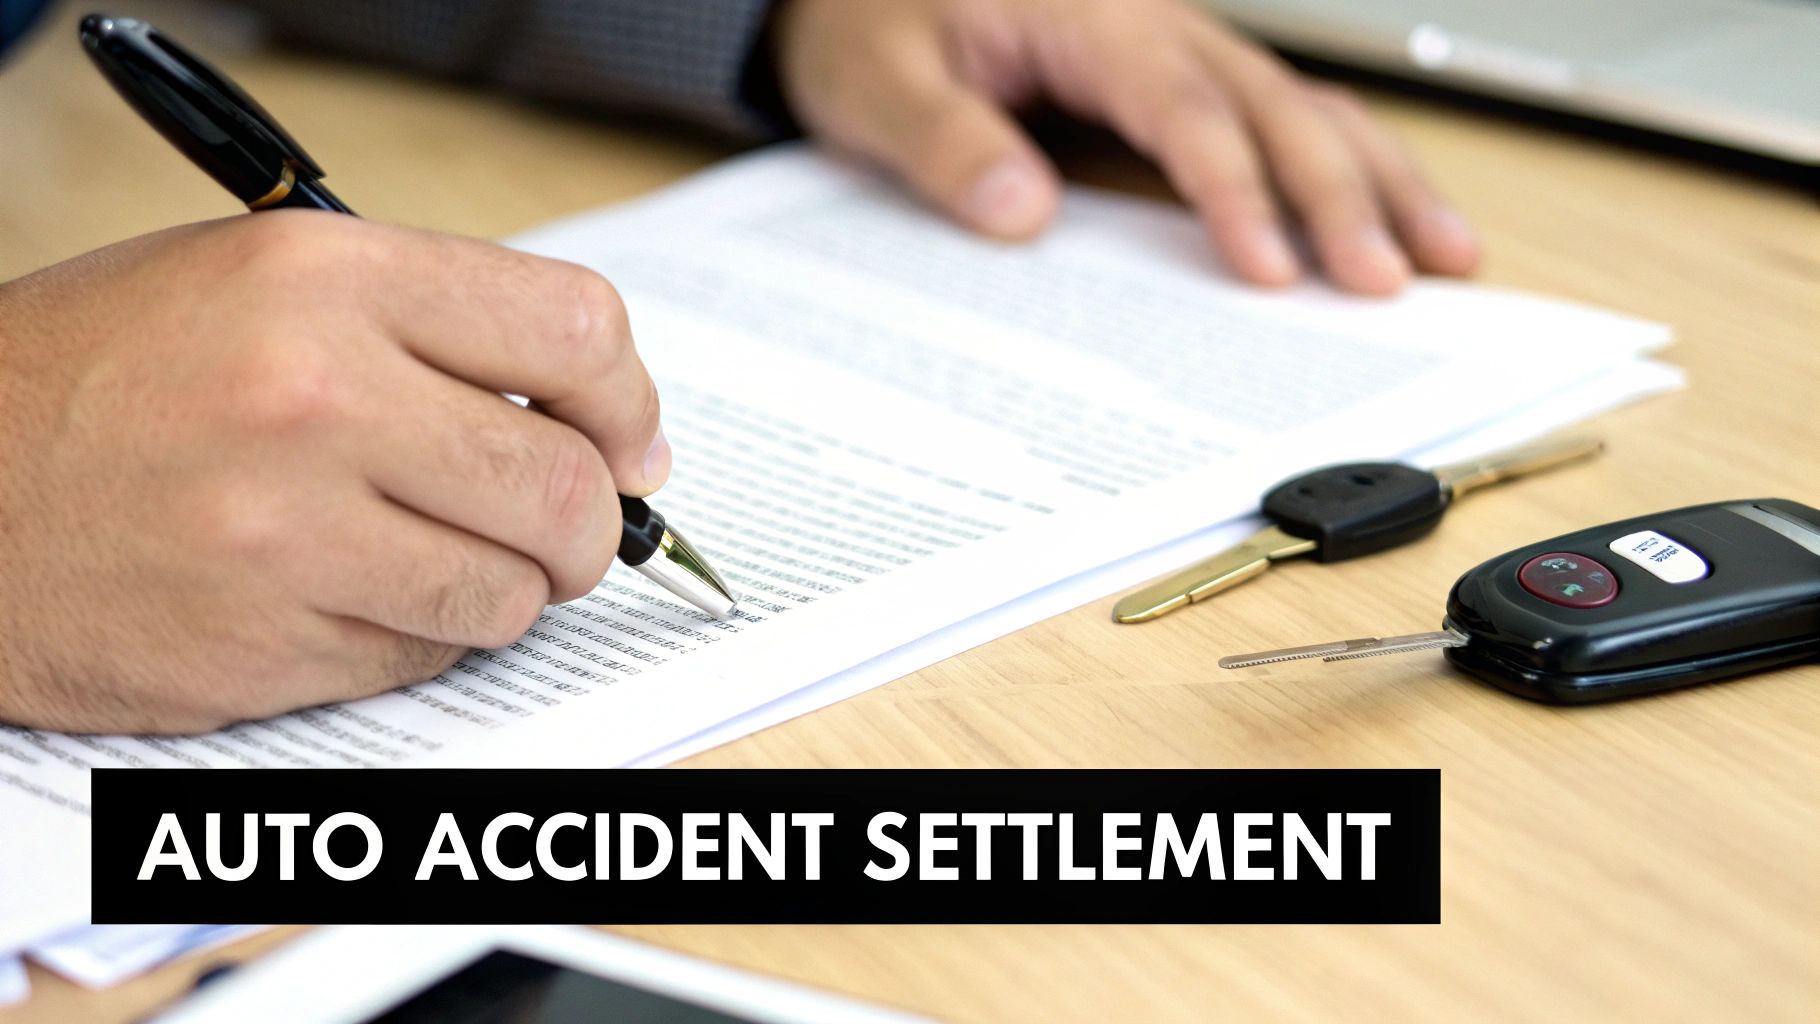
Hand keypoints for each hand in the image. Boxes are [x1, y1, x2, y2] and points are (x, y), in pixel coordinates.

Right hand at [0, 214, 666, 732]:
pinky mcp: (264, 645)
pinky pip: (426, 657)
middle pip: (568, 484)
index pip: (573, 329)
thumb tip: (602, 418)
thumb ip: (432, 328)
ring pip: (512, 593)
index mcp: (323, 277)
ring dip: (504, 588)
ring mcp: (288, 533)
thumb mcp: (259, 280)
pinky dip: (420, 638)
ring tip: (433, 555)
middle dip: (591, 524)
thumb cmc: (101, 376)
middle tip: (565, 529)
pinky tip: (351, 595)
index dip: (626, 399)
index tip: (630, 443)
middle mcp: (315, 397)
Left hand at [771, 0, 1478, 293]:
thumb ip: (945, 142)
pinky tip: (1387, 214)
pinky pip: (1281, 115)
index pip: (1183, 107)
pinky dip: (1344, 165)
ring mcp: (1179, 49)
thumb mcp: (877, 81)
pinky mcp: (1181, 78)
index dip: (1235, 190)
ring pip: (1303, 104)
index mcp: (1091, 15)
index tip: (1270, 269)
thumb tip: (1025, 209)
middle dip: (1340, 196)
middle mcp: (1155, 24)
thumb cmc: (870, 23)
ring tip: (1444, 253)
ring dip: (1375, 179)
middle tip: (1388, 282)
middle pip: (1274, 106)